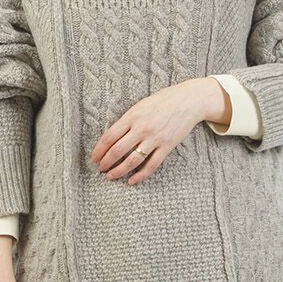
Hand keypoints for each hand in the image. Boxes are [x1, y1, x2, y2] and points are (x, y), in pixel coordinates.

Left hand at [90, 77, 230, 184]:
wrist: (188, 100)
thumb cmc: (163, 101)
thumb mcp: (141, 105)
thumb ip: (128, 120)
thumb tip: (113, 137)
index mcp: (133, 116)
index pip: (110, 136)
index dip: (99, 149)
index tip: (94, 158)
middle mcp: (142, 128)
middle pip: (118, 150)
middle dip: (106, 162)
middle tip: (100, 169)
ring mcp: (155, 138)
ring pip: (132, 160)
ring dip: (119, 171)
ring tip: (111, 176)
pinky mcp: (166, 146)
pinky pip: (151, 165)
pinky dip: (140, 175)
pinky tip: (131, 181)